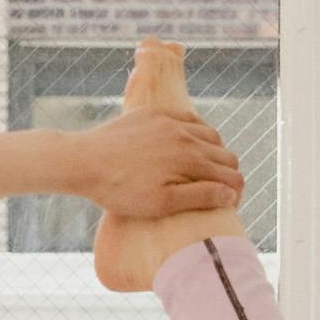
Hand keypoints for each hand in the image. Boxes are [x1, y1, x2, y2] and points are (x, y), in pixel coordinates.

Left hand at [68, 98, 243, 244]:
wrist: (83, 161)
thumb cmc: (120, 190)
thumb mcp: (161, 203)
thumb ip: (200, 197)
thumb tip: (230, 194)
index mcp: (190, 159)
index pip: (231, 176)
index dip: (235, 194)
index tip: (227, 205)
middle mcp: (186, 135)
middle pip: (226, 155)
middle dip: (228, 175)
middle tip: (219, 191)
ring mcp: (170, 121)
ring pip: (211, 135)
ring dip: (215, 154)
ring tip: (205, 171)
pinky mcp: (154, 113)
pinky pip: (189, 119)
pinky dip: (197, 133)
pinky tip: (189, 145)